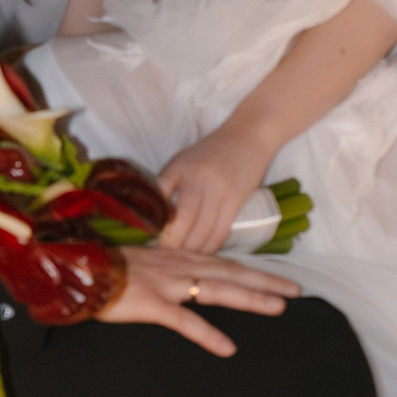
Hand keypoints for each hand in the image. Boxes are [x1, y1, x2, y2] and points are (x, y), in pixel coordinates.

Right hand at [97, 244, 299, 357]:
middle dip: (265, 280)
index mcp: (176, 257)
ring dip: (249, 298)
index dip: (252, 268)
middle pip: (230, 272)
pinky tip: (227, 348)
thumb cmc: (103, 267)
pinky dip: (208, 334)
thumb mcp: (140, 262)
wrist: (75, 268)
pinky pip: (185, 321)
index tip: (278, 275)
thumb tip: (182, 279)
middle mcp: (177, 265)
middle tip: (296, 289)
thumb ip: (164, 268)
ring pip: (217, 290)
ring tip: (278, 307)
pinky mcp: (151, 304)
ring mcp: (166, 284)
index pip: (222, 262)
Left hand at [157, 128, 270, 255]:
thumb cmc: (209, 153)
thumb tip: (151, 216)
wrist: (247, 138)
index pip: (161, 196)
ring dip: (192, 249)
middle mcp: (199, 179)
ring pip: (204, 229)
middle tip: (165, 255)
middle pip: (184, 219)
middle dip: (173, 242)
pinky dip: (211, 246)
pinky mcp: (237, 200)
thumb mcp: (182, 161)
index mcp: (180, 167)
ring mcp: (220, 190)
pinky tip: (203, 253)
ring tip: (183, 258)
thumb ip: (166, 183)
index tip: (149, 238)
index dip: (154, 220)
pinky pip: (222, 230)